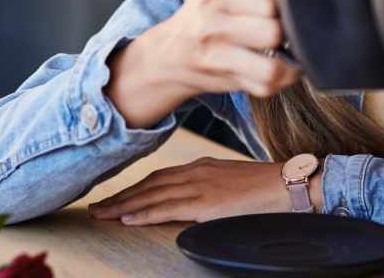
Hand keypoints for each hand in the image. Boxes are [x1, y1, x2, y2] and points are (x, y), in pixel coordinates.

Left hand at [89, 157, 318, 223]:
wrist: (288, 184)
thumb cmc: (265, 185)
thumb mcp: (231, 180)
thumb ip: (210, 186)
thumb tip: (195, 199)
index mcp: (201, 166)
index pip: (159, 176)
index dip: (134, 187)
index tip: (114, 197)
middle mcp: (196, 172)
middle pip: (149, 184)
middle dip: (120, 196)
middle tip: (95, 207)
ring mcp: (200, 186)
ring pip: (152, 196)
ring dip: (123, 206)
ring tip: (102, 215)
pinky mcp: (207, 203)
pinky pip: (168, 208)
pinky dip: (145, 213)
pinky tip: (128, 218)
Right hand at [106, 0, 300, 128]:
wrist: (168, 54)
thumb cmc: (203, 14)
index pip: (268, 1)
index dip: (284, 5)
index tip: (285, 8)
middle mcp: (210, 24)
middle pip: (273, 33)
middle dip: (288, 32)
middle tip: (289, 30)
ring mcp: (215, 57)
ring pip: (271, 67)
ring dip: (289, 62)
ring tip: (289, 51)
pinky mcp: (225, 82)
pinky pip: (265, 86)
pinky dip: (280, 79)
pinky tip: (278, 67)